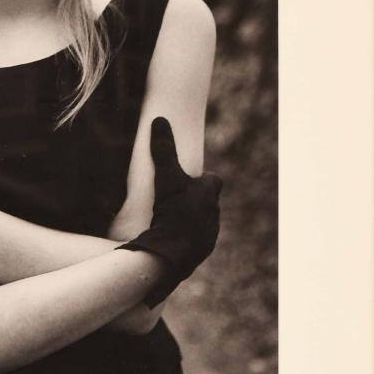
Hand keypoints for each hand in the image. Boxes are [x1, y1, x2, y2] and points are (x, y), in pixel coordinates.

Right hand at [119, 117, 221, 305]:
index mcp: (209, 195)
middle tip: (174, 199)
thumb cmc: (172, 211)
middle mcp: (214, 215)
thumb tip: (159, 119)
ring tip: (170, 219)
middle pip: (207, 202)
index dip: (201, 179)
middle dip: (195, 199)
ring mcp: (209, 235)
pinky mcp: (200, 252)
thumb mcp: (165, 177)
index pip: (212, 180)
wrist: (170, 254)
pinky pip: (196, 241)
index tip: (185, 179)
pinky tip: (170, 238)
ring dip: (191, 219)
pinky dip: (186, 238)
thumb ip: (163, 149)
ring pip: (203, 222)